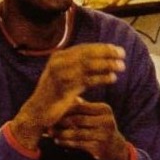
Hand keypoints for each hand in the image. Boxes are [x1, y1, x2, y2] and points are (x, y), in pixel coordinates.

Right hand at [9, 43, 125, 149]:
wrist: (37, 112)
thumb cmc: (53, 95)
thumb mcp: (63, 76)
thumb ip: (77, 67)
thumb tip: (99, 59)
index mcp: (58, 57)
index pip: (84, 48)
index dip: (102, 48)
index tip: (116, 49)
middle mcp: (58, 63)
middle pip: (87, 54)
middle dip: (107, 53)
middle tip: (122, 55)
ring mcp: (60, 75)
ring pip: (88, 65)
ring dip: (107, 64)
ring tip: (121, 66)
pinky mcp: (64, 88)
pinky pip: (87, 80)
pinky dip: (102, 78)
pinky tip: (112, 78)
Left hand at [50, 99, 129, 159]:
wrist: (115, 147)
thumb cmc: (101, 126)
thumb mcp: (97, 114)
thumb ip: (83, 106)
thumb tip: (69, 96)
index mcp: (104, 109)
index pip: (80, 106)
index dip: (65, 109)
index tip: (52, 110)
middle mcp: (106, 121)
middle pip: (77, 119)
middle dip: (61, 122)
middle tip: (48, 122)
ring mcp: (104, 135)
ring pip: (76, 133)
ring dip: (61, 133)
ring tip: (50, 133)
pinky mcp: (99, 147)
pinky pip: (78, 144)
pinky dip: (66, 142)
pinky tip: (58, 141)